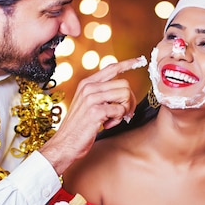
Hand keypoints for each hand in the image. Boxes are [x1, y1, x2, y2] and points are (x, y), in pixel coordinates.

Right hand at [40, 56, 144, 173]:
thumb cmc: (79, 127)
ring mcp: (91, 98)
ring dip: (124, 111)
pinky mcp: (96, 111)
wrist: (64, 144)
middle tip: (124, 114)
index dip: (128, 64)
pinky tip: (106, 125)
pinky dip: (118, 120)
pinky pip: (120, 110)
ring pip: (125, 95)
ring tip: (112, 119)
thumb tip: (124, 90)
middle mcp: (89, 87)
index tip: (140, 60)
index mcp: (87, 83)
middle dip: (130, 100)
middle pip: (124, 84)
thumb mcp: (87, 104)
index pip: (112, 68)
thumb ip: (101, 94)